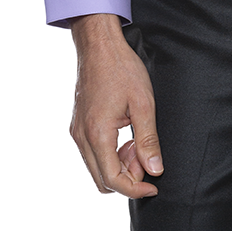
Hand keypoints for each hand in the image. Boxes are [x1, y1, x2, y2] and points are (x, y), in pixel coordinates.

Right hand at [70, 13, 162, 198]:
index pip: (113, 179)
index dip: (135, 188)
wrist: (99, 44)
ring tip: (136, 143)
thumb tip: (154, 169)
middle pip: (102, 179)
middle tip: (146, 157)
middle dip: (127, 177)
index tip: (154, 185)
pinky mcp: (77, 124)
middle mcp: (81, 137)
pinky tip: (124, 136)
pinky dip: (109, 154)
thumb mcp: (143, 102)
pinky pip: (91, 153)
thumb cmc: (121, 67)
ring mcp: (76, 131)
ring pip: (96, 168)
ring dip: (118, 165)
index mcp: (97, 133)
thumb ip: (148, 139)